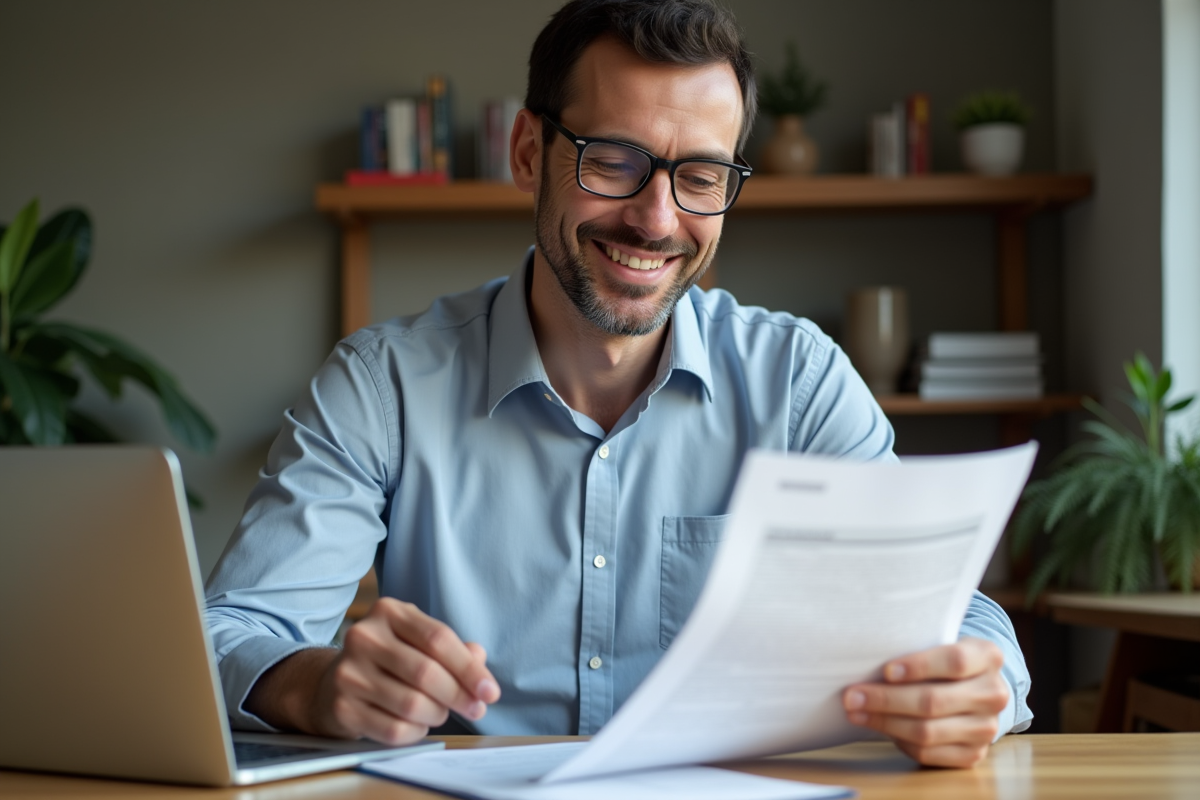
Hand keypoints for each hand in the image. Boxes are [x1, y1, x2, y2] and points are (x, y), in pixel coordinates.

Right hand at [312, 598, 500, 744]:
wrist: (330, 683)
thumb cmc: (387, 660)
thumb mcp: (417, 642)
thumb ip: (451, 649)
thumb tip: (479, 659)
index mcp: (388, 612)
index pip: (438, 639)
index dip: (469, 668)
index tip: (490, 691)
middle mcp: (364, 637)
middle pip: (426, 672)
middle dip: (459, 696)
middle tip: (476, 709)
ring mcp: (348, 673)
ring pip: (412, 704)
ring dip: (437, 714)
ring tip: (440, 712)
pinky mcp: (342, 707)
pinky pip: (394, 729)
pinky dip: (416, 731)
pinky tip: (417, 723)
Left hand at [842, 638, 1008, 767]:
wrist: (972, 688)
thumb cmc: (942, 660)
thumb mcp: (940, 642)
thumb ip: (915, 644)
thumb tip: (865, 654)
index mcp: (988, 657)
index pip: (955, 661)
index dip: (919, 666)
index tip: (886, 670)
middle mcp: (994, 693)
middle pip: (934, 700)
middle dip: (886, 699)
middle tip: (852, 696)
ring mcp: (986, 728)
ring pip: (927, 731)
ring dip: (885, 722)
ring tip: (856, 712)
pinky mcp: (973, 754)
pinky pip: (929, 753)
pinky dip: (899, 741)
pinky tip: (880, 728)